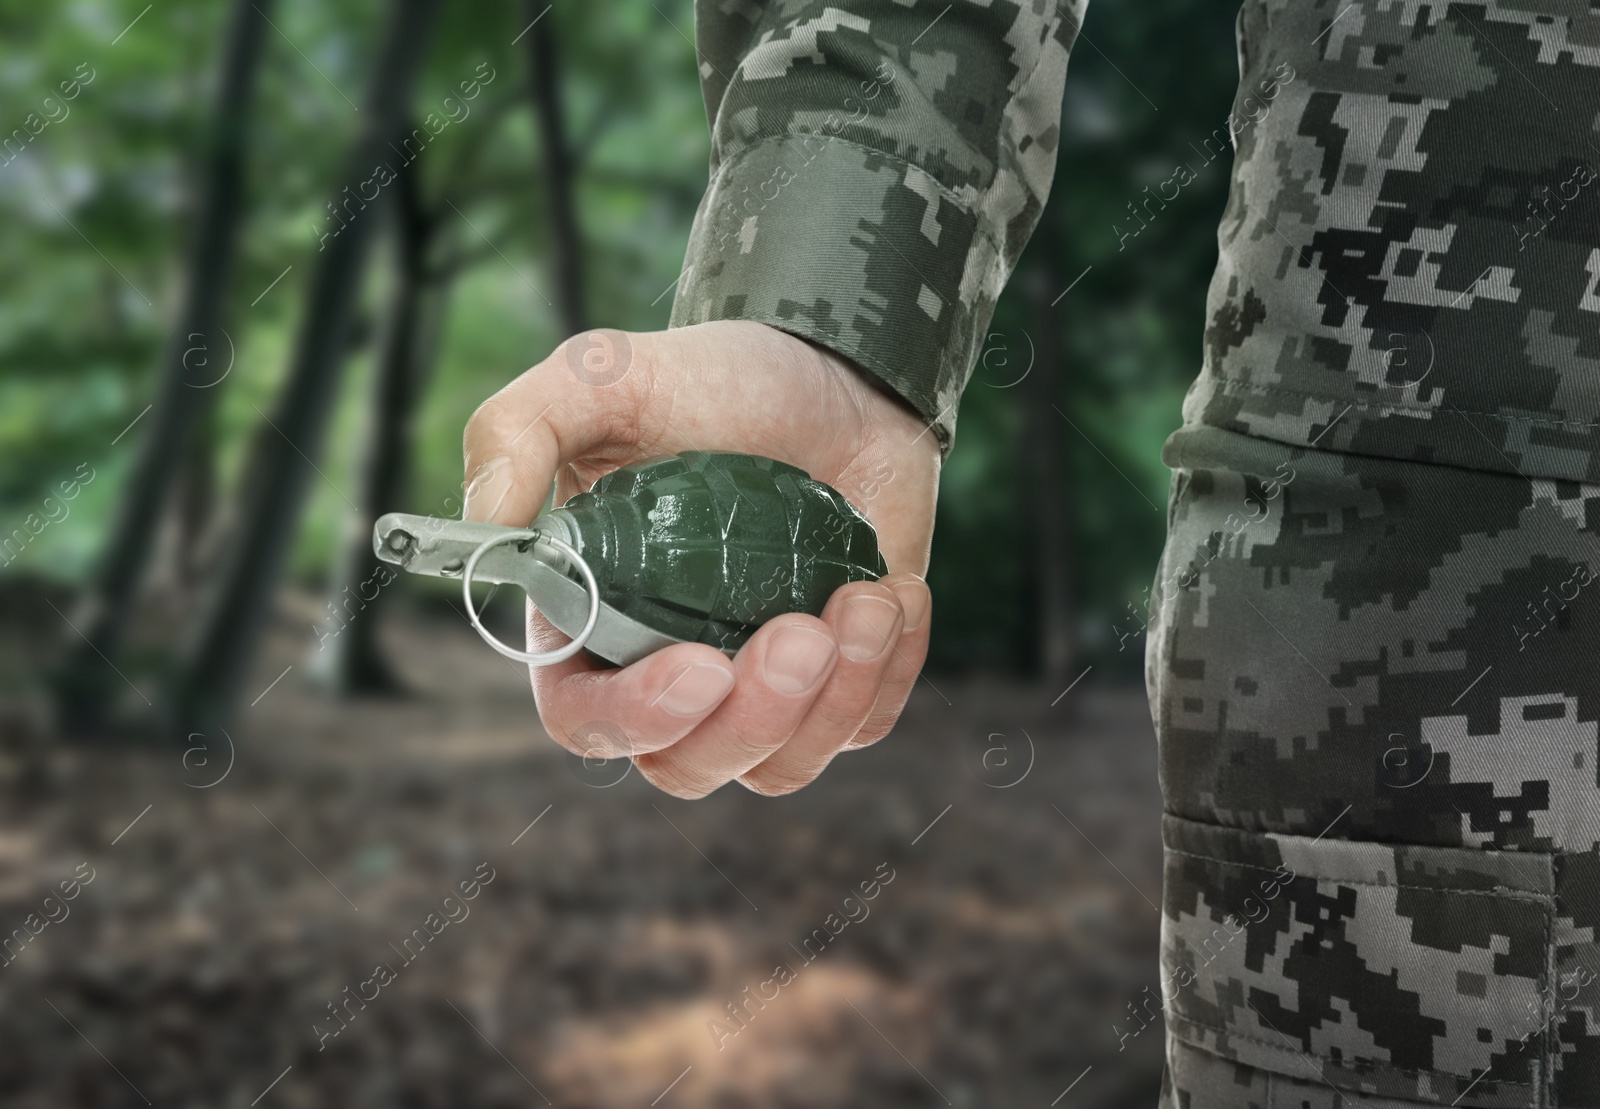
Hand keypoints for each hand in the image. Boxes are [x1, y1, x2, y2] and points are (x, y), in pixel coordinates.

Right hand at [462, 320, 938, 796]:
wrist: (836, 375)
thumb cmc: (710, 378)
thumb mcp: (600, 376)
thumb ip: (516, 431)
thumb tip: (486, 524)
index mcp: (593, 620)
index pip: (587, 720)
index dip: (637, 718)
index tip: (701, 670)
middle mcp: (669, 670)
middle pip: (688, 766)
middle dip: (753, 718)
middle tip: (805, 632)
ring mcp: (759, 685)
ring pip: (781, 764)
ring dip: (834, 701)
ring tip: (867, 601)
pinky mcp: (839, 679)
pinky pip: (863, 725)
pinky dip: (888, 673)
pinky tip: (893, 595)